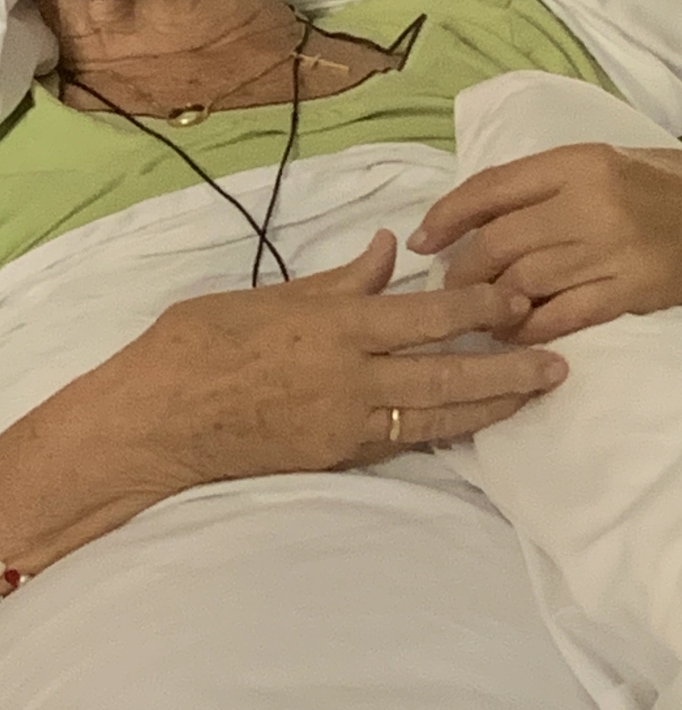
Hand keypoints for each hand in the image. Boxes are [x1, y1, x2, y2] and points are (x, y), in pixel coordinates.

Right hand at [113, 232, 567, 488]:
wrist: (154, 423)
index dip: (477, 306)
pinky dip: (442, 430)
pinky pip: (403, 441)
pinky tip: (466, 422)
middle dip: (508, 367)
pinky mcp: (334, 457)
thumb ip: (333, 282)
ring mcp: (344, 425)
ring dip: (490, 405)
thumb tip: (385, 251)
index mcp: (331, 327)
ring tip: (531, 394)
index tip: (513, 297)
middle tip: (556, 361)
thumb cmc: (193, 346)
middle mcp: (349, 379)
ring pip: (436, 416)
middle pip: (449, 373)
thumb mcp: (261, 296)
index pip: (425, 315)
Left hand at [409, 144, 681, 341]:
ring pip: (524, 284)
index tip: (421, 241)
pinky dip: (529, 329)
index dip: (446, 216)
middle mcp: (589, 204)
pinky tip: (513, 334)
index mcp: (574, 163)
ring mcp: (611, 250)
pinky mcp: (631, 291)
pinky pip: (563, 316)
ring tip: (475, 315)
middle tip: (449, 287)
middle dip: (463, 270)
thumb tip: (464, 216)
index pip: (491, 188)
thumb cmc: (647, 184)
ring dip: (488, 305)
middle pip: (499, 242)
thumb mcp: (591, 165)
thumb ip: (534, 186)